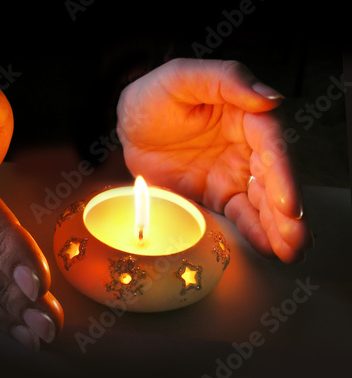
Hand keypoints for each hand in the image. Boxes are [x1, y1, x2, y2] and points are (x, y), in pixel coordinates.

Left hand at [117, 58, 312, 262]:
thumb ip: (225, 80)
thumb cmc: (154, 96)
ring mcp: (233, 174)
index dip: (282, 174)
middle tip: (296, 241)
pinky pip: (236, 216)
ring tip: (291, 253)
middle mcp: (246, 147)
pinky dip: (252, 232)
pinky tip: (267, 249)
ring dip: (277, 229)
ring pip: (261, 203)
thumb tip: (269, 98)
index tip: (287, 204)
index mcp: (246, 116)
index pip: (271, 145)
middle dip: (286, 213)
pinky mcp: (216, 195)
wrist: (129, 127)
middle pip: (273, 180)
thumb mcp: (182, 77)